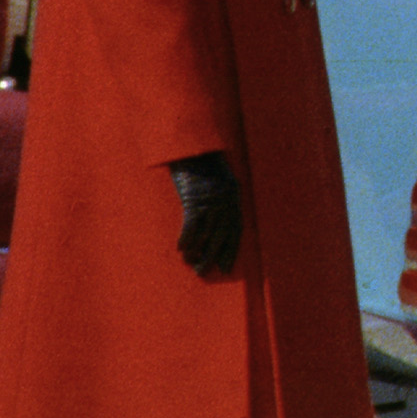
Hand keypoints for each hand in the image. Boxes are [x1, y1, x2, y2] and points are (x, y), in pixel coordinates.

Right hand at [169, 151, 240, 276]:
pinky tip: (180, 249)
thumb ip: (219, 196)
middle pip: (222, 236)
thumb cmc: (201, 162)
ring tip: (190, 263)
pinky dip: (186, 238)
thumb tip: (213, 217)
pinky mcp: (195, 198)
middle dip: (213, 256)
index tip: (225, 268)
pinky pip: (192, 224)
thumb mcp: (217, 178)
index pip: (236, 230)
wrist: (192, 145)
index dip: (231, 250)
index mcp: (234, 197)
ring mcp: (212, 200)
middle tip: (203, 272)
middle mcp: (227, 201)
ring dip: (198, 251)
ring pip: (207, 233)